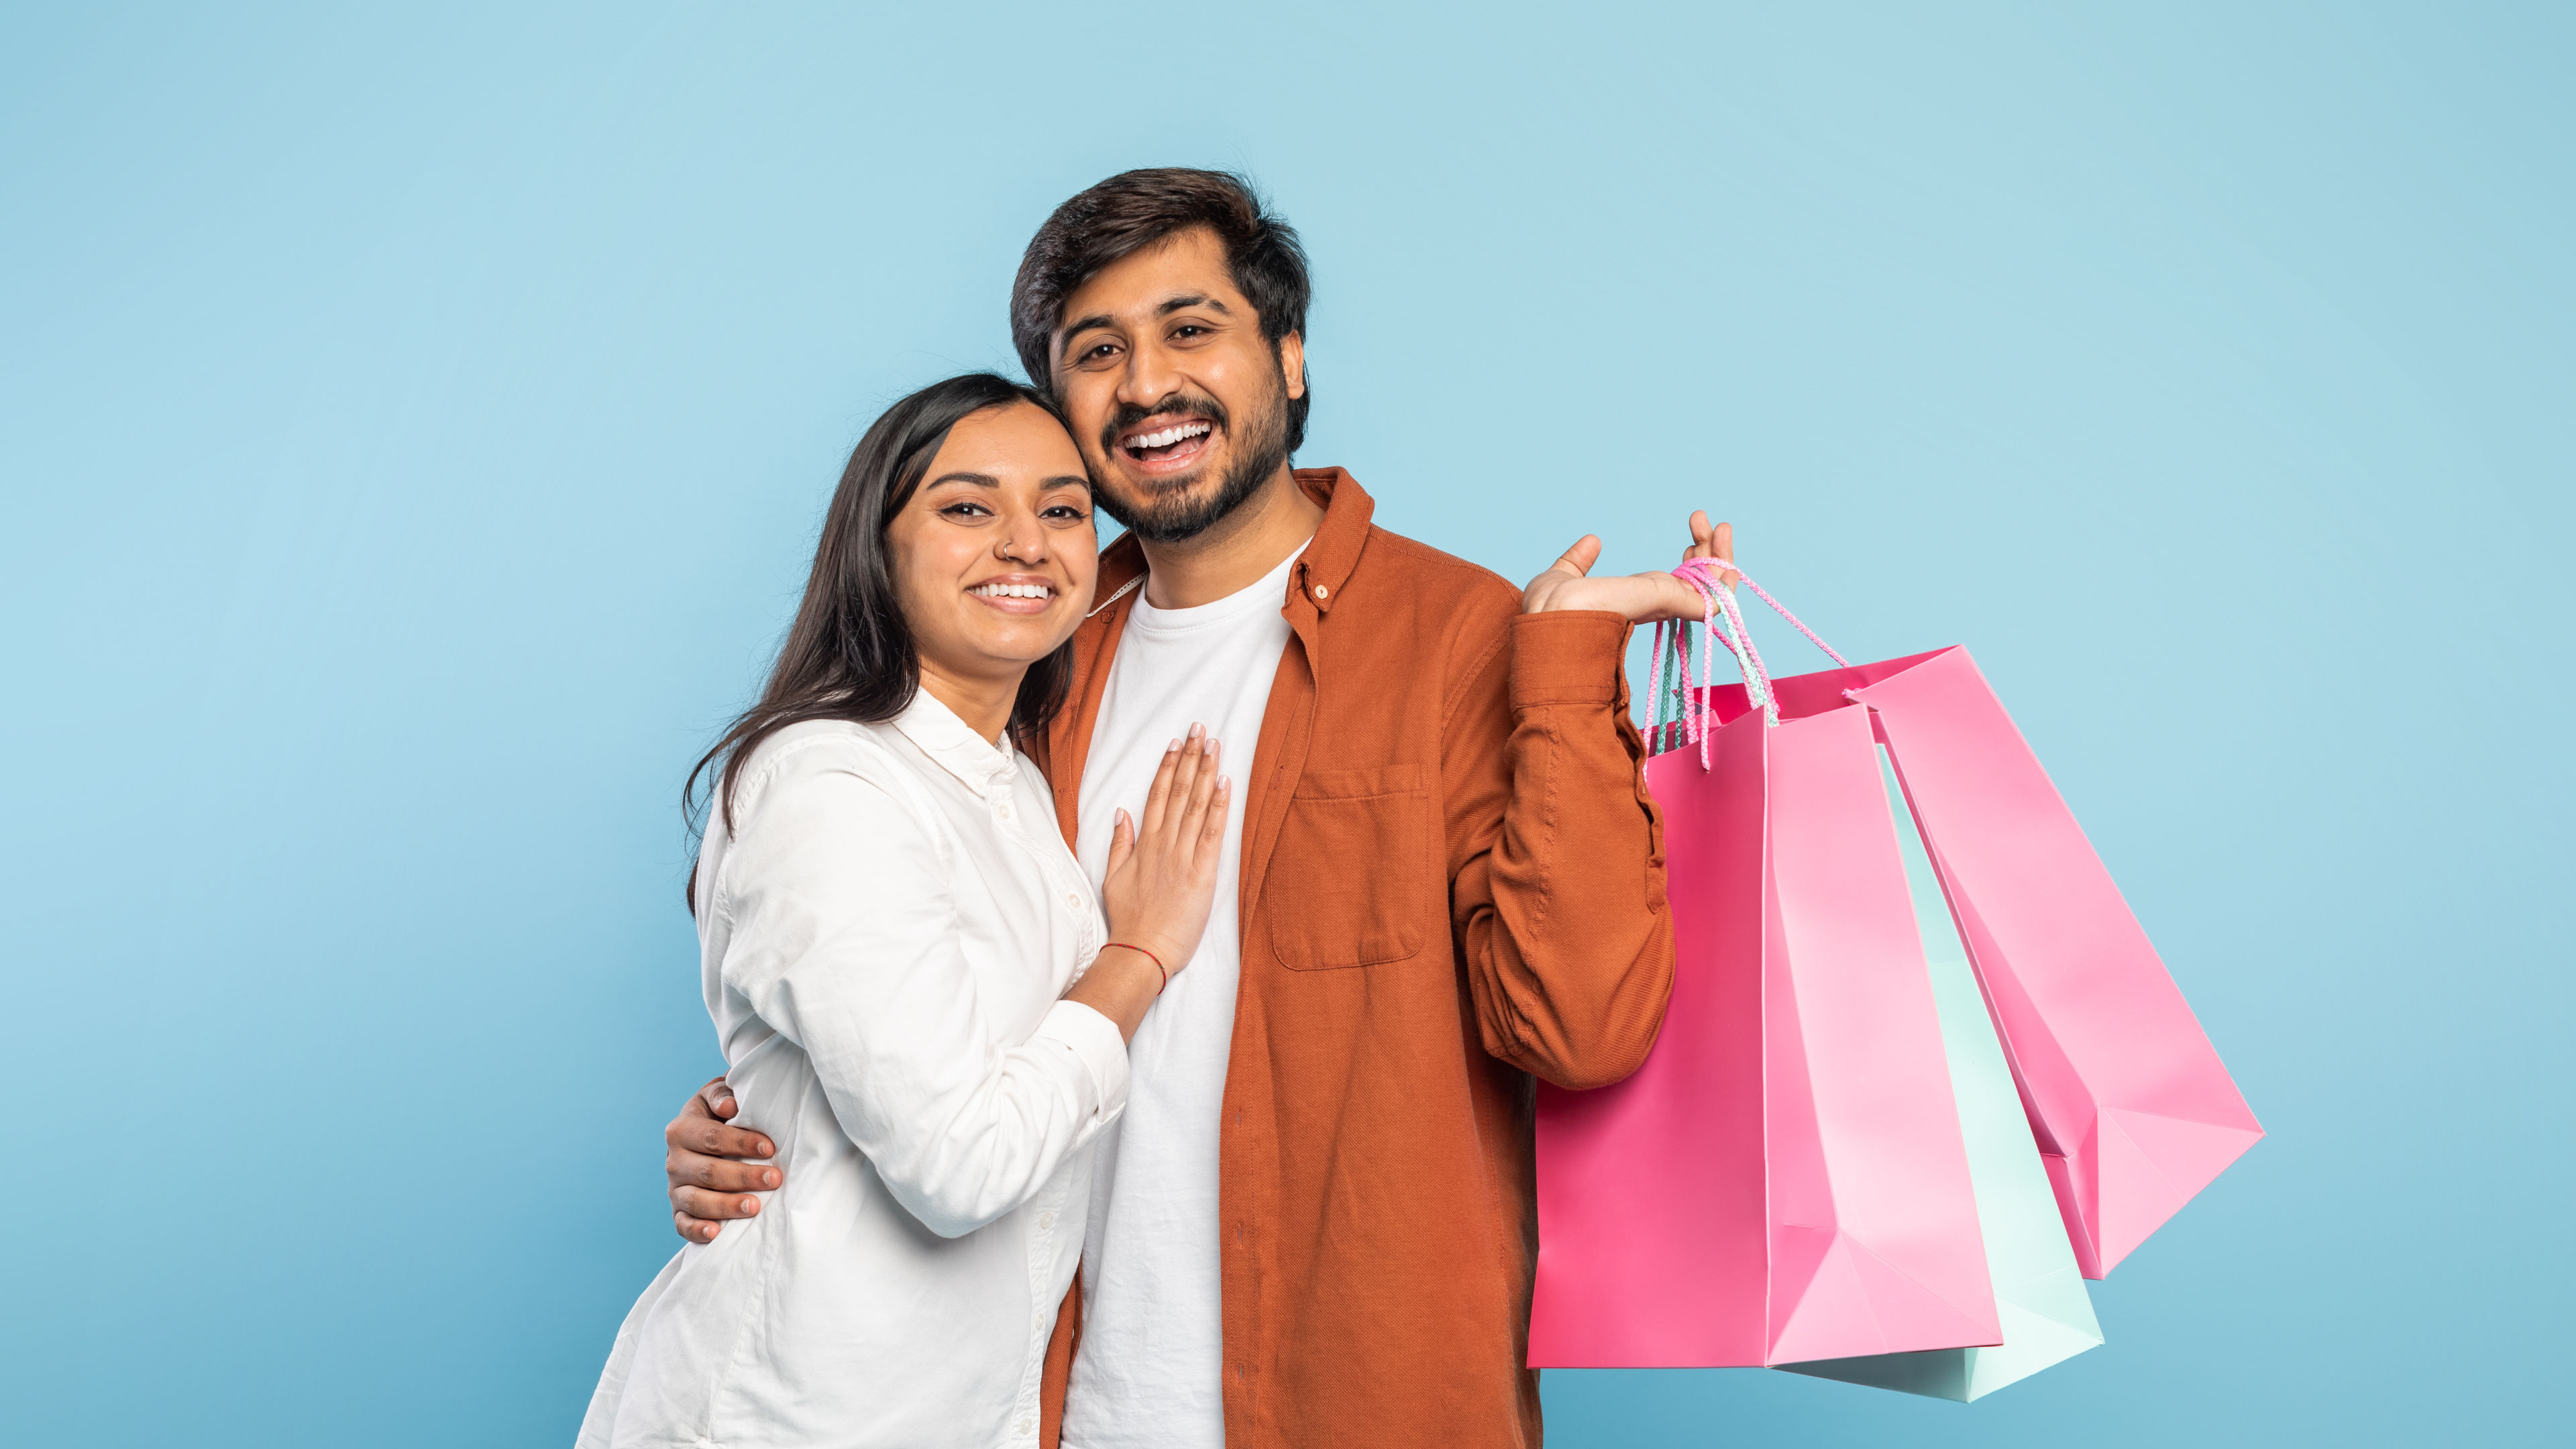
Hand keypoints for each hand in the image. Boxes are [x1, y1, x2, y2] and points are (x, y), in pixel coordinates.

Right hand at [665, 1076, 781, 1243]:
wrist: (705, 1139)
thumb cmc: (721, 1115)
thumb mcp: (719, 1096)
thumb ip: (721, 1094)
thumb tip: (728, 1106)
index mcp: (681, 1130)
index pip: (710, 1138)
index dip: (740, 1142)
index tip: (770, 1147)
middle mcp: (674, 1161)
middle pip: (707, 1172)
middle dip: (743, 1176)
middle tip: (775, 1179)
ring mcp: (675, 1189)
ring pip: (696, 1201)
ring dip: (726, 1206)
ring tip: (756, 1207)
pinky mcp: (679, 1212)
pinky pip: (683, 1225)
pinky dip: (697, 1230)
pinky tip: (717, 1233)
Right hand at [1096, 723, 1228, 972]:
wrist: (1142, 952)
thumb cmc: (1130, 920)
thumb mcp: (1114, 877)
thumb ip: (1120, 842)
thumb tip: (1122, 811)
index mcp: (1145, 844)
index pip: (1158, 795)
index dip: (1169, 766)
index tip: (1177, 743)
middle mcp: (1164, 844)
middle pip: (1179, 791)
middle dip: (1191, 757)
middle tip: (1200, 728)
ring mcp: (1182, 856)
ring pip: (1196, 805)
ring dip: (1206, 772)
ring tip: (1214, 745)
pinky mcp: (1201, 873)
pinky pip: (1212, 833)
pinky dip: (1220, 806)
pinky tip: (1226, 783)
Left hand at [1522, 511, 1738, 622]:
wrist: (1553, 612)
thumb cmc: (1546, 609)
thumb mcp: (1565, 574)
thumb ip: (1579, 559)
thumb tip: (1592, 541)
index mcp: (1633, 600)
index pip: (1677, 579)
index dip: (1692, 554)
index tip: (1692, 526)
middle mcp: (1653, 606)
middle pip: (1698, 580)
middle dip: (1710, 548)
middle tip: (1703, 519)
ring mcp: (1665, 608)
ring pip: (1712, 589)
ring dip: (1723, 556)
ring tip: (1721, 527)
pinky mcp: (1674, 608)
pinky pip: (1716, 603)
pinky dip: (1727, 583)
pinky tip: (1728, 559)